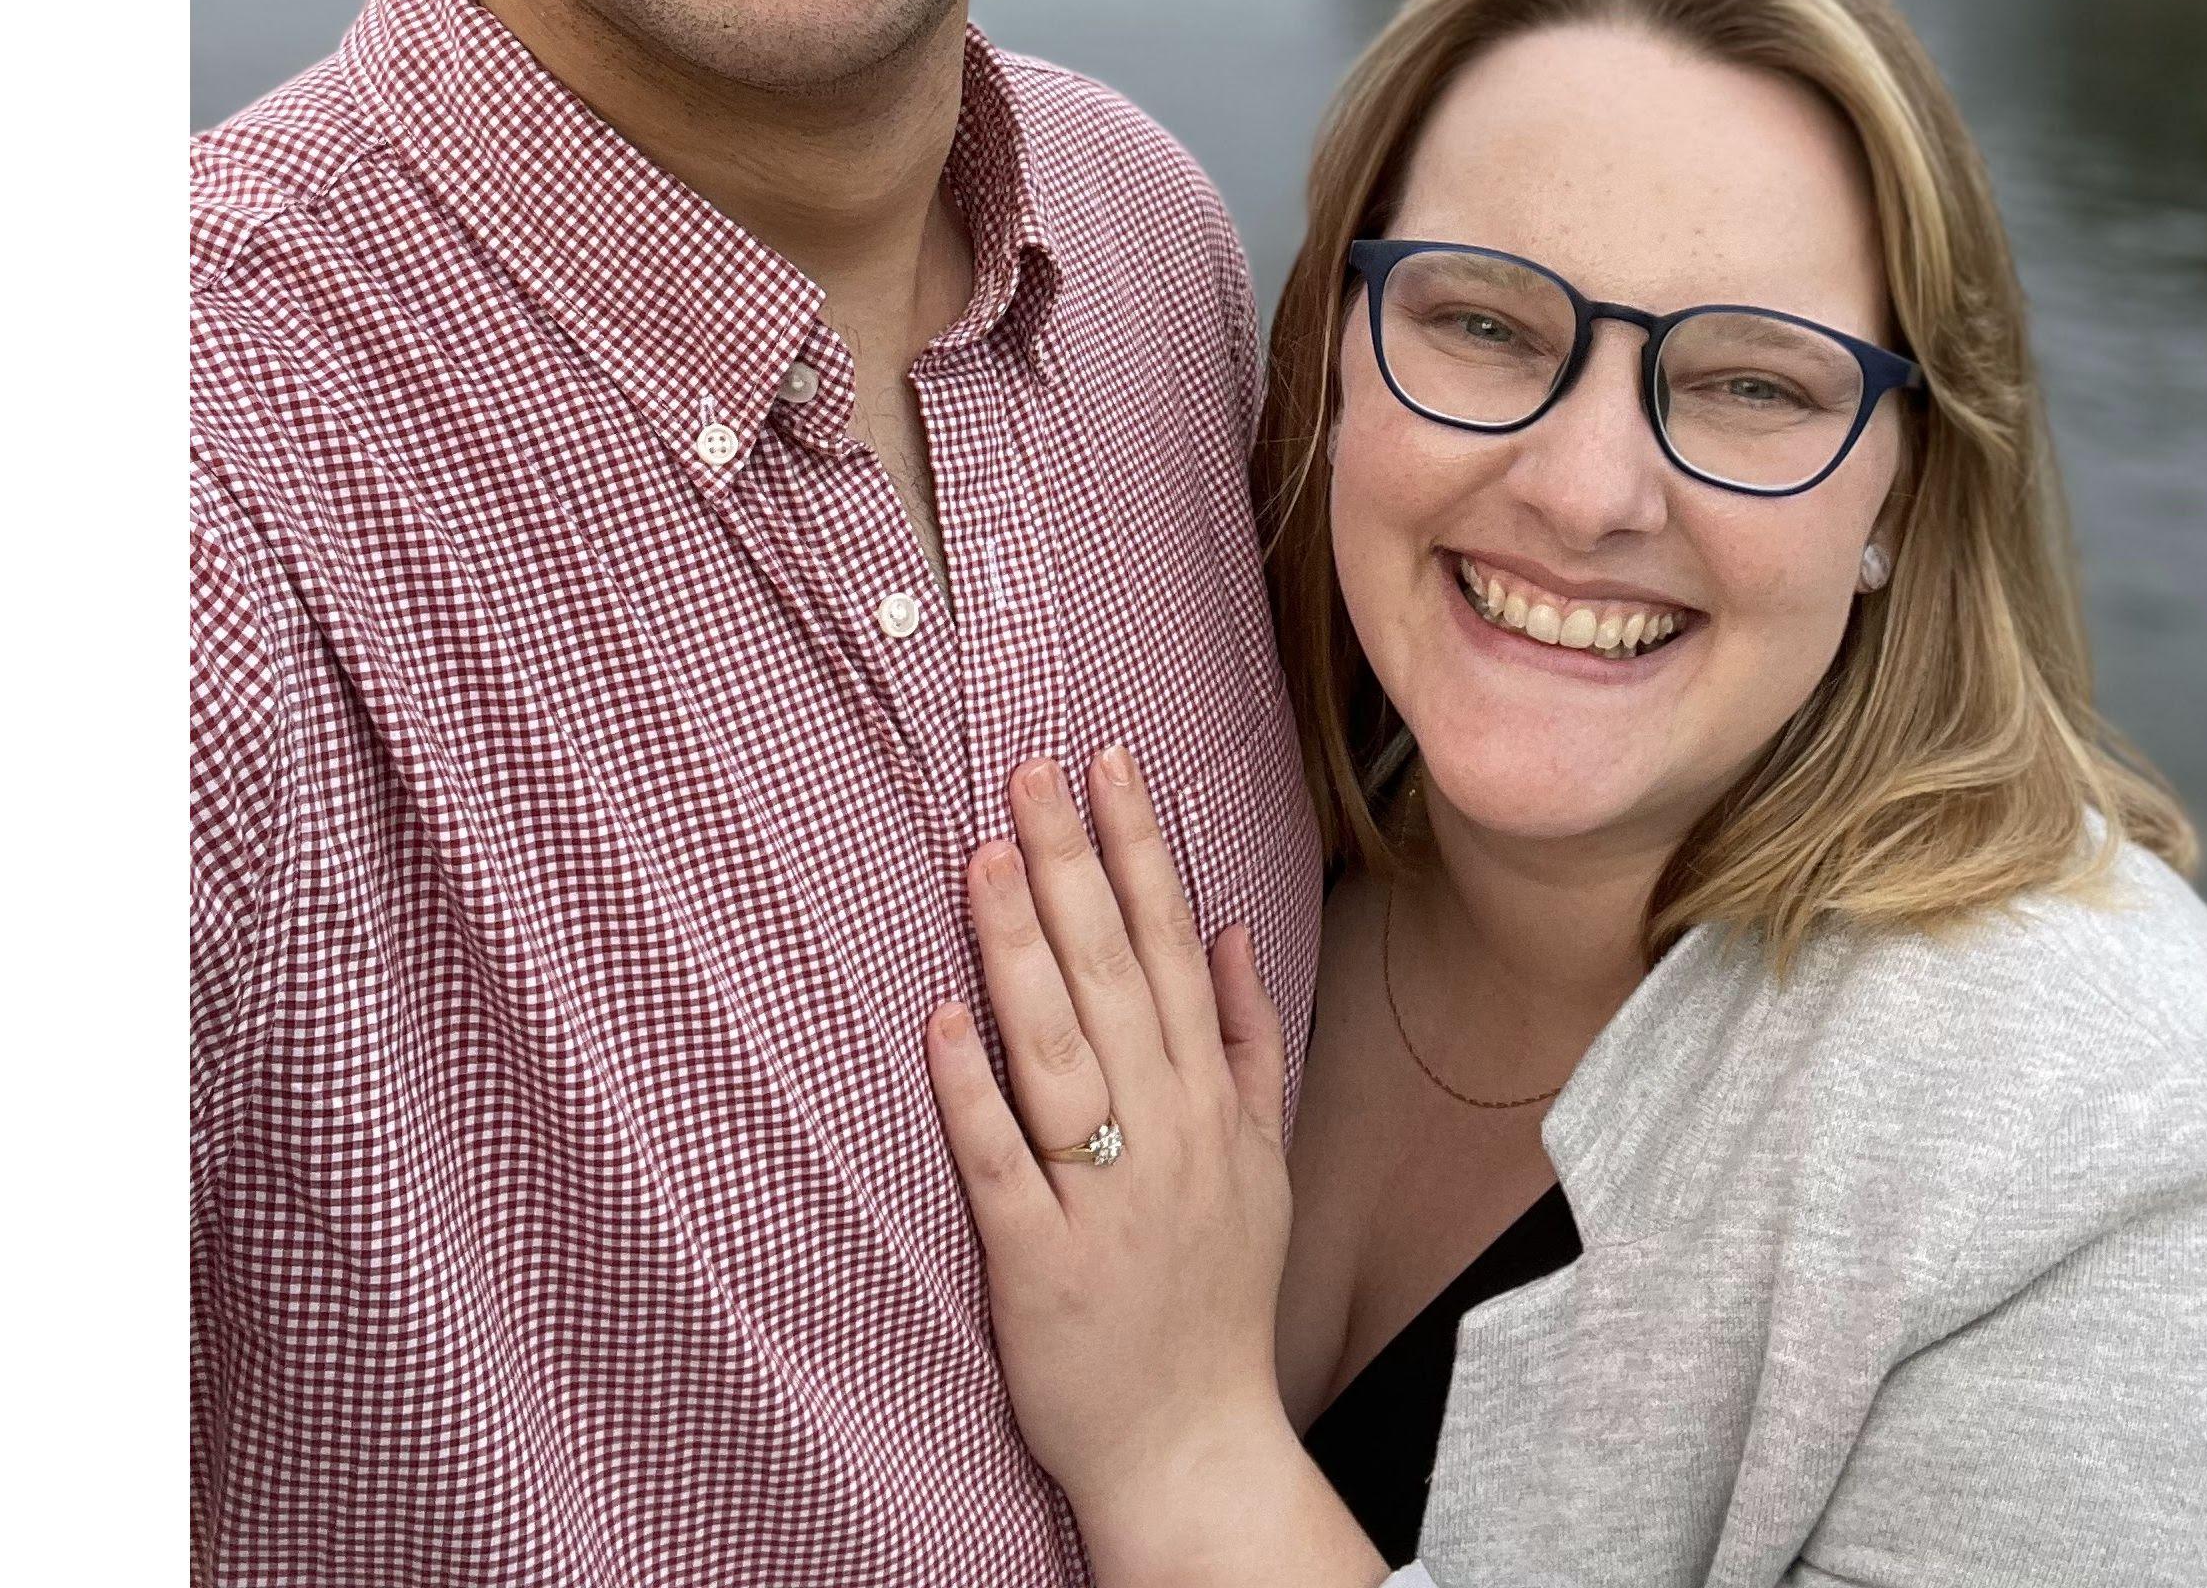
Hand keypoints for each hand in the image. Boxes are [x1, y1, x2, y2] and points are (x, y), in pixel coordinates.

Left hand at [926, 747, 1335, 1577]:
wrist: (1196, 1447)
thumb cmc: (1218, 1295)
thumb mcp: (1266, 1160)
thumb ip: (1253, 1041)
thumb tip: (1233, 927)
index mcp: (1210, 1100)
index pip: (1172, 945)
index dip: (1139, 848)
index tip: (1107, 760)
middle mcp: (1163, 1132)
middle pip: (1114, 973)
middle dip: (1073, 863)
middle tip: (1030, 769)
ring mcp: (1102, 1196)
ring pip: (1058, 1050)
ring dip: (1020, 950)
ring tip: (986, 856)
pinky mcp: (1037, 1263)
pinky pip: (1002, 1163)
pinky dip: (972, 1090)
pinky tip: (940, 1017)